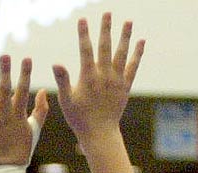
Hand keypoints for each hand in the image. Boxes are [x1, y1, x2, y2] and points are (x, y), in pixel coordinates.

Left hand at [0, 54, 49, 168]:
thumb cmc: (20, 150)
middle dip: (6, 72)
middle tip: (4, 56)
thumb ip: (41, 110)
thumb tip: (43, 90)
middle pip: (6, 90)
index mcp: (19, 115)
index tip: (27, 58)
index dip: (25, 74)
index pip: (23, 90)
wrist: (5, 171)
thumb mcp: (34, 129)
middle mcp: (5, 115)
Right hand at [52, 12, 142, 142]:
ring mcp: (116, 81)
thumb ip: (62, 81)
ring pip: (122, 54)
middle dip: (106, 29)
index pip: (85, 50)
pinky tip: (141, 42)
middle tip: (108, 12)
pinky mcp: (125, 86)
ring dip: (125, 37)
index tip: (82, 19)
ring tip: (129, 21)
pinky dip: (137, 54)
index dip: (84, 34)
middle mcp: (104, 76)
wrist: (100, 134)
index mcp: (88, 77)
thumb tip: (56, 63)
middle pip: (105, 47)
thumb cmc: (79, 118)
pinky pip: (133, 67)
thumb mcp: (66, 101)